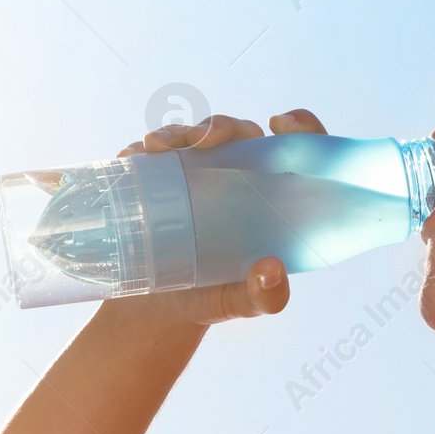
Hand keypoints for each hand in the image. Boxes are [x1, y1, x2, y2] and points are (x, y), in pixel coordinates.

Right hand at [117, 109, 329, 326]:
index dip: (300, 127)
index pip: (295, 150)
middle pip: (238, 134)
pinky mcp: (157, 179)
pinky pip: (151, 153)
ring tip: (156, 147)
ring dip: (177, 132)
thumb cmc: (213, 299)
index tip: (281, 122)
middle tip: (205, 140)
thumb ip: (266, 296)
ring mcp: (193, 175)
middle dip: (222, 126)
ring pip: (192, 137)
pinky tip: (134, 155)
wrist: (157, 311)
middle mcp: (235, 177)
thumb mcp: (244, 303)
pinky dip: (141, 148)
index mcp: (269, 197)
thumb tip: (271, 269)